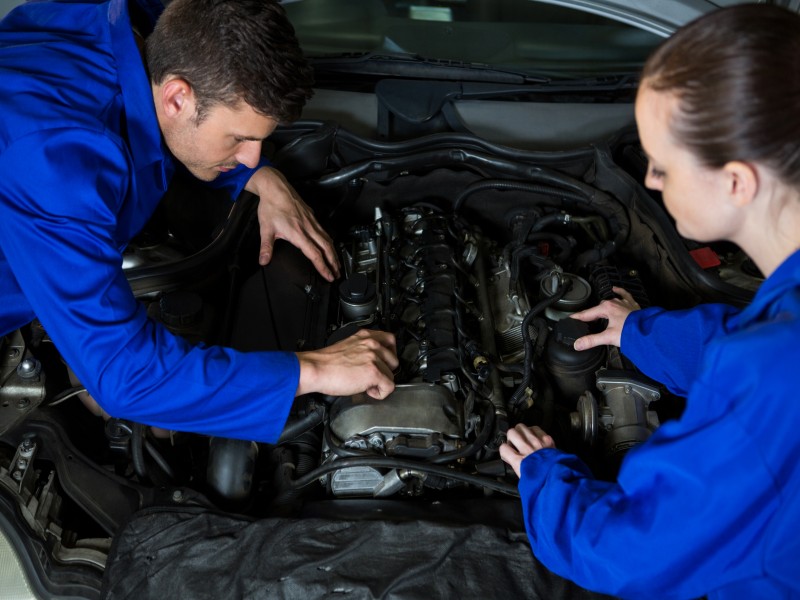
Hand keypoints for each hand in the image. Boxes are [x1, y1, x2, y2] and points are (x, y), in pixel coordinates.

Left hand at [245, 167, 339, 281]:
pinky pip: (324, 231)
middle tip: (337, 274)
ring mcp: (312, 222)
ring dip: (334, 253)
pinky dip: (330, 241)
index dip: (323, 267)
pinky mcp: (312, 216)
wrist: (276, 188)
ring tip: (337, 263)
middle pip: (326, 248)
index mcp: (298, 234)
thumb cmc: (271, 207)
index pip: (314, 254)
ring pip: (328, 239)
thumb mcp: (265, 229)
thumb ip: (266, 247)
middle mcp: (308, 228)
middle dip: (333, 263)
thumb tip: (263, 261)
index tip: (328, 276)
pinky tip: (330, 245)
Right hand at [296, 329, 398, 399]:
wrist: (316, 369)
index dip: (388, 354)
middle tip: (373, 376)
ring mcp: (374, 358)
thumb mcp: (349, 346)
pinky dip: (380, 393)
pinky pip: (389, 387)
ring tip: (366, 384)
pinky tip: (367, 390)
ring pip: (391, 375)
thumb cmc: (327, 362)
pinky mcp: (373, 372)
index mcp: (366, 336)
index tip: (384, 362)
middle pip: (394, 359)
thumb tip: (373, 361)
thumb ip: (364, 349)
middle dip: (386, 370)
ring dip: (381, 382)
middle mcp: (372, 344)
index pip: (390, 340)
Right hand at [499, 424, 555, 477]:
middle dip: (511, 437)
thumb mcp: (523, 478)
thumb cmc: (543, 480)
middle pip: (511, 432)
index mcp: (519, 461)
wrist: (560, 478)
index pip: (504, 448)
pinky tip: (534, 437)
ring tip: (524, 438)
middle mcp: (527, 449)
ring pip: (522, 427)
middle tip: (514, 442)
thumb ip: (516, 466)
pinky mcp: (547, 439)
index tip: (507, 452)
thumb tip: (511, 459)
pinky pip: (535, 428)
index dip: (504, 450)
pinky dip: (533, 431)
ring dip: (521, 432)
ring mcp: (537, 442)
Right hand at [569, 286, 639, 350]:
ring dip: (602, 307)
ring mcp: (624, 303)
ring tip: (597, 311)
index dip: (577, 317)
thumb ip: (591, 340)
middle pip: (597, 308)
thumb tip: (578, 344)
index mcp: (606, 308)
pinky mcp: (632, 305)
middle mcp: (614, 303)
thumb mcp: (608, 337)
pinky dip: (619, 292)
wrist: (649, 331)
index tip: (570, 319)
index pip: (587, 313)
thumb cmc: (631, 332)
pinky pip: (624, 295)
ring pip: (609, 301)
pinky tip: (615, 289)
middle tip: (584, 322)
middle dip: (590, 315)